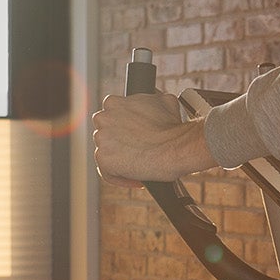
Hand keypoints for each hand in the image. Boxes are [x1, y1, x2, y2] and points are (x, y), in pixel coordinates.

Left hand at [92, 89, 217, 182]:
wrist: (177, 147)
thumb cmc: (173, 127)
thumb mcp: (165, 101)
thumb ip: (152, 99)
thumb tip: (157, 100)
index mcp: (113, 103)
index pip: (110, 116)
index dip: (123, 127)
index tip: (136, 135)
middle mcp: (103, 119)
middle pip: (105, 134)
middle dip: (119, 143)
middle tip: (138, 151)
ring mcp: (102, 140)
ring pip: (106, 153)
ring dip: (120, 160)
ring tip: (139, 166)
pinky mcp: (104, 160)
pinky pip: (108, 173)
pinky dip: (121, 178)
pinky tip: (137, 179)